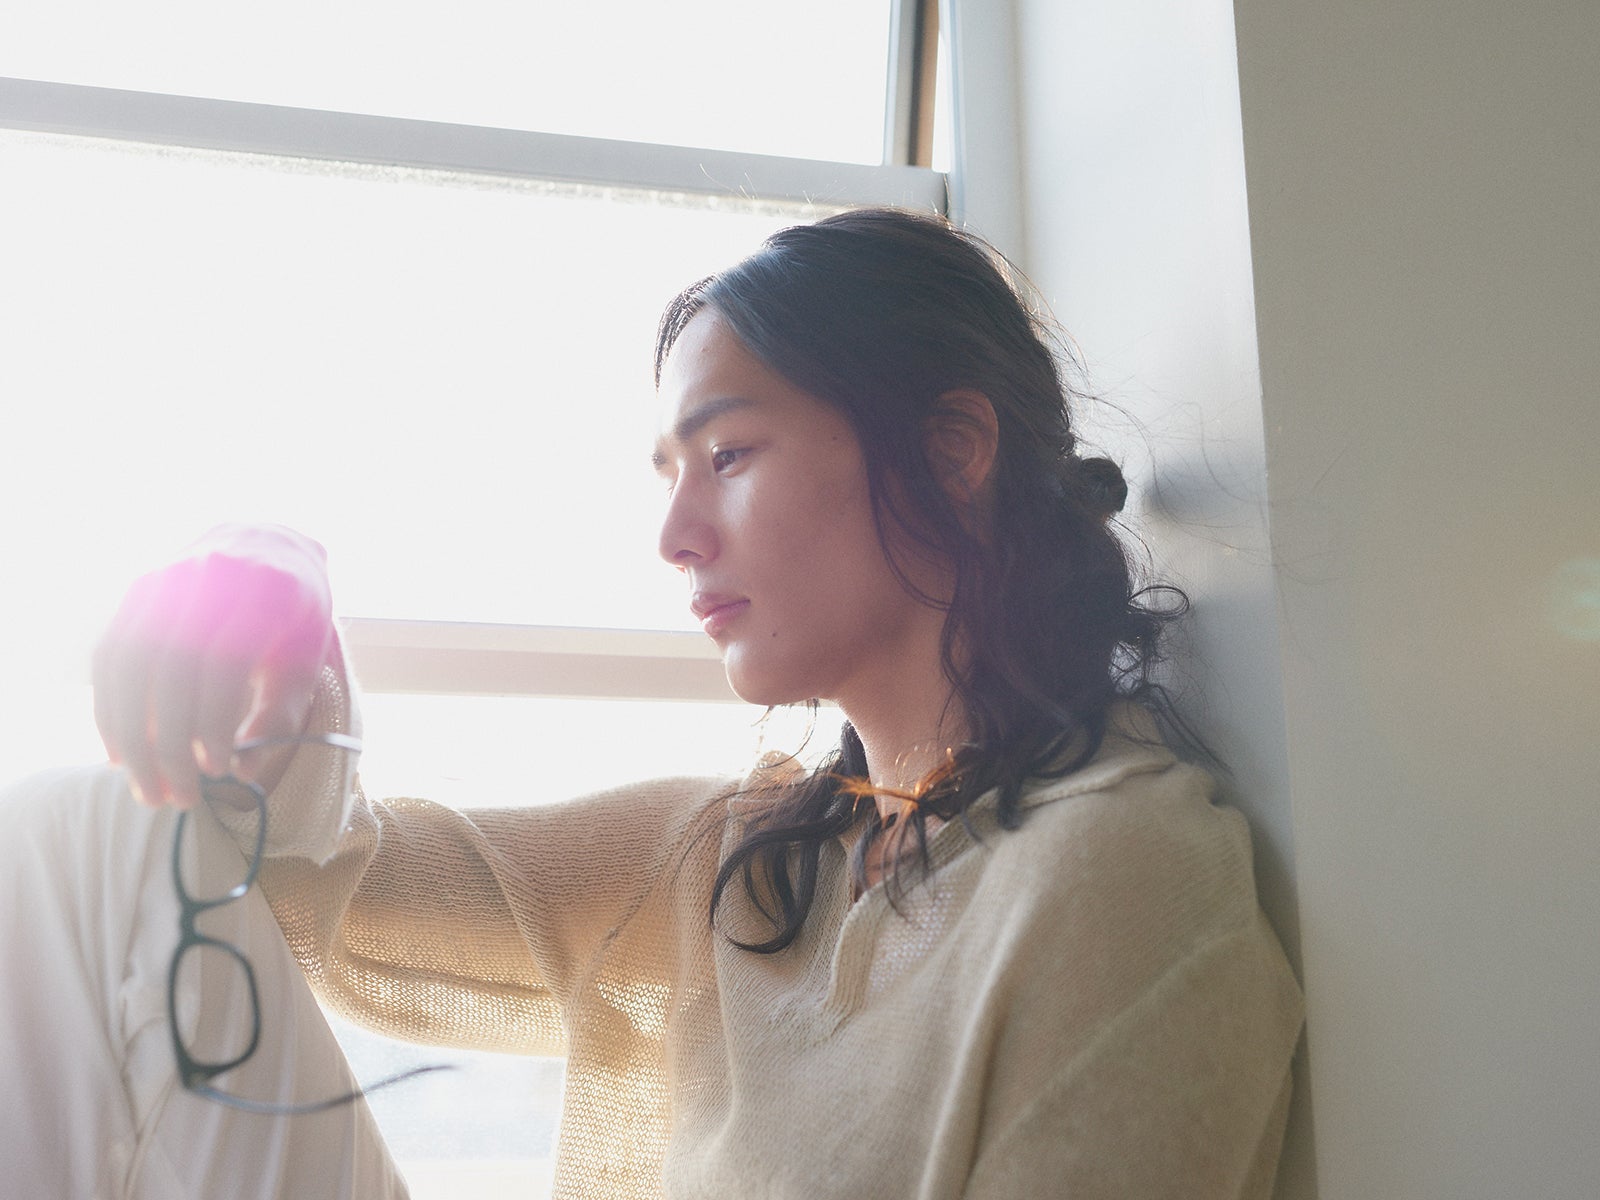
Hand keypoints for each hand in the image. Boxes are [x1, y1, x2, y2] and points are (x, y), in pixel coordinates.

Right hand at [92, 524, 335, 809]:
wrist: (265, 546)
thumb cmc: (291, 615)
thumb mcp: (306, 658)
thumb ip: (282, 712)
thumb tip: (242, 772)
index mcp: (262, 591)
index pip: (223, 663)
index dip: (214, 720)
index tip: (216, 768)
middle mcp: (206, 578)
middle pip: (169, 669)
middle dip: (168, 742)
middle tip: (176, 795)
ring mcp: (163, 580)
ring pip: (128, 666)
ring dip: (128, 735)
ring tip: (144, 786)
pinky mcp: (134, 592)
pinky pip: (109, 656)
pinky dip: (108, 708)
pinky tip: (118, 751)